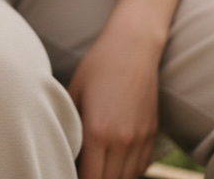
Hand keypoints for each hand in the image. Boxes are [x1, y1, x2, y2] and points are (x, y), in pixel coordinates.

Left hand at [68, 19, 160, 178]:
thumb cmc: (98, 66)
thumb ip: (69, 124)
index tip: (68, 173)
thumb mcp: (74, 91)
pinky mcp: (152, 135)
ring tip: (97, 167)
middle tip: (81, 170)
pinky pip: (140, 167)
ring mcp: (140, 139)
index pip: (90, 178)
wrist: (133, 47)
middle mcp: (122, 141)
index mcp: (98, 132)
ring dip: (111, 177)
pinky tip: (114, 161)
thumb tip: (61, 146)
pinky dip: (127, 170)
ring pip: (127, 178)